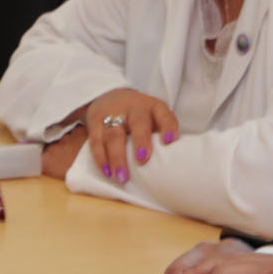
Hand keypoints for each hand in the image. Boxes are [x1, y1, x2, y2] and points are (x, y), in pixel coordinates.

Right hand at [62, 88, 180, 185]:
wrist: (109, 96)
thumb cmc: (140, 116)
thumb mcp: (154, 117)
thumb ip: (162, 134)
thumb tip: (177, 165)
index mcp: (153, 106)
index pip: (163, 114)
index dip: (167, 126)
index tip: (170, 141)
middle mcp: (134, 107)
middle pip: (137, 123)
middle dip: (140, 141)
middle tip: (143, 159)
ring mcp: (113, 113)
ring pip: (114, 135)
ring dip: (117, 157)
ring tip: (122, 177)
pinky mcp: (95, 121)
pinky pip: (97, 141)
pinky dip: (101, 158)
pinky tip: (107, 172)